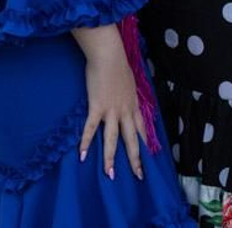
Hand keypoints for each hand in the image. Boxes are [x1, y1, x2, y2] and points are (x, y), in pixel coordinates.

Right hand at [75, 26, 145, 181]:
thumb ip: (127, 92)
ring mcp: (111, 111)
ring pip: (113, 139)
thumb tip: (126, 93)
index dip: (145, 143)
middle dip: (135, 159)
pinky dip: (86, 142)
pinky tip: (82, 155)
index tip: (149, 156)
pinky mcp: (97, 107)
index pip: (142, 128)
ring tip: (110, 174)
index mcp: (133, 104)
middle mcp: (125, 111)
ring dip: (111, 158)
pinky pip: (91, 128)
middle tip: (138, 176)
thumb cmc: (117, 64)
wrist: (109, 55)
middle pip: (131, 139)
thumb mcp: (128, 81)